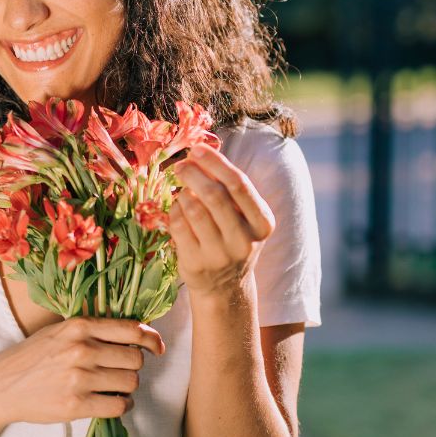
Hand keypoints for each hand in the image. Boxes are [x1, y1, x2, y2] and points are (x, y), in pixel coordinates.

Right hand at [0, 317, 165, 428]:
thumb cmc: (32, 357)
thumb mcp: (60, 331)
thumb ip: (92, 330)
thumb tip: (135, 333)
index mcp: (79, 326)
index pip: (131, 329)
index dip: (151, 339)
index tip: (157, 347)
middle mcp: (81, 349)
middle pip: (135, 359)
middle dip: (133, 366)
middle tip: (119, 370)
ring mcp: (79, 378)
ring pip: (130, 383)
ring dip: (126, 387)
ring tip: (111, 387)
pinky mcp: (75, 405)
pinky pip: (118, 405)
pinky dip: (121, 405)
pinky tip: (110, 401)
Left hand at [168, 142, 275, 298]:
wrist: (225, 286)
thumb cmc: (231, 238)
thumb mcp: (243, 217)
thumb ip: (229, 189)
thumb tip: (200, 153)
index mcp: (262, 223)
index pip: (239, 185)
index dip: (215, 163)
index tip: (196, 150)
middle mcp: (244, 241)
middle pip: (215, 196)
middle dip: (194, 174)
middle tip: (181, 165)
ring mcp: (220, 255)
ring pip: (194, 210)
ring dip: (183, 194)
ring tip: (182, 190)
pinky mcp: (196, 264)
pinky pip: (178, 227)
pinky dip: (173, 211)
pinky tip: (177, 209)